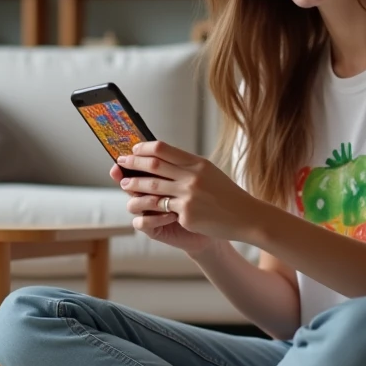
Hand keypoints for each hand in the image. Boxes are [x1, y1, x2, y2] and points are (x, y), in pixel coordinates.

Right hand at [110, 162, 212, 254]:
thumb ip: (175, 164)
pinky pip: (142, 223)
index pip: (133, 170)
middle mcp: (147, 195)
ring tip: (161, 199)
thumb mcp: (191, 177)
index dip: (124, 165)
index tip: (121, 160)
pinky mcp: (152, 229)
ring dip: (146, 200)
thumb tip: (160, 147)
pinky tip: (172, 215)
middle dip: (128, 181)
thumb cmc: (204, 198)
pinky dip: (155, 218)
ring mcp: (148, 212)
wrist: (216, 223)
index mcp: (153, 179)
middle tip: (128, 180)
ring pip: (132, 204)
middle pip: (128, 185)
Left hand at [114, 140, 258, 246]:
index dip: (144, 148)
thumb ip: (187, 166)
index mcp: (197, 163)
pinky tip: (143, 207)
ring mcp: (188, 197)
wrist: (245, 217)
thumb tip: (160, 157)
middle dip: (134, 164)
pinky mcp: (186, 215)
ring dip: (135, 186)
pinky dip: (153, 208)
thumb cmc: (226, 194)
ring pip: (153, 189)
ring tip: (125, 185)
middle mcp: (192, 177)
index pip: (163, 149)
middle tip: (120, 163)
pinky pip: (163, 210)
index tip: (133, 149)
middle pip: (154, 166)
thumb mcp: (209, 172)